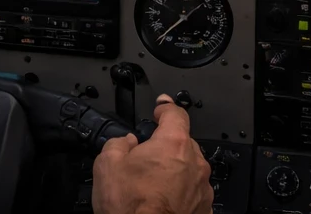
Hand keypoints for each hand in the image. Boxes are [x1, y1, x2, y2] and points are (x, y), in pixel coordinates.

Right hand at [92, 94, 212, 213]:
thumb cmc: (130, 208)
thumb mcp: (107, 164)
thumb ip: (118, 143)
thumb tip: (126, 143)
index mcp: (173, 143)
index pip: (176, 113)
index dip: (166, 108)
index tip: (162, 107)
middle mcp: (193, 163)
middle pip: (182, 143)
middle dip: (165, 148)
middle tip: (145, 161)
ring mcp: (201, 188)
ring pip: (188, 170)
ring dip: (173, 173)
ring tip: (151, 189)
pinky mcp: (203, 209)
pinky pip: (192, 193)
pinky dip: (180, 195)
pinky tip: (162, 203)